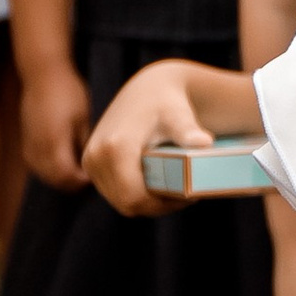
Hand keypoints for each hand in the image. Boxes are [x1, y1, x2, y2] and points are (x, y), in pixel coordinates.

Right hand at [20, 62, 91, 191]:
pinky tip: (65, 162)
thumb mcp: (84, 119)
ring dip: (62, 178)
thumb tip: (92, 163)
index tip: (98, 176)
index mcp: (54, 144)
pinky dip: (51, 170)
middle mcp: (38, 148)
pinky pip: (37, 165)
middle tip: (92, 176)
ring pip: (45, 174)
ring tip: (80, 170)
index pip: (68, 176)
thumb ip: (84, 144)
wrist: (43, 74)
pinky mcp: (26, 141)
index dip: (83, 181)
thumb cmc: (69, 92)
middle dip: (74, 183)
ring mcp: (30, 145)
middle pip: (56, 180)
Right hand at [82, 59, 214, 214]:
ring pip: (119, 200)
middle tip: (186, 197)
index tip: (189, 197)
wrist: (147, 89)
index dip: (163, 205)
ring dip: (146, 202)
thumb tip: (205, 142)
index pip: (135, 198)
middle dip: (157, 206)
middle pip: (127, 203)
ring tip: (176, 191)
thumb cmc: (167, 103)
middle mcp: (96, 156)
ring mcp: (90, 161)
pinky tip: (159, 184)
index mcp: (114, 148)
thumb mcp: (179, 116)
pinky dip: (135, 194)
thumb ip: (188, 131)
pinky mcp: (91, 163)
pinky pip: (114, 191)